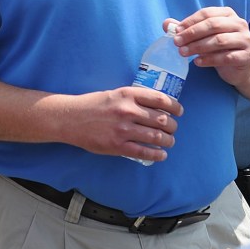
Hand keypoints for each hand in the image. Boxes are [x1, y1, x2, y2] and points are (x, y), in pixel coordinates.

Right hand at [64, 86, 181, 161]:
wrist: (71, 118)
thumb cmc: (93, 105)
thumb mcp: (114, 94)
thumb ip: (134, 99)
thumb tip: (156, 107)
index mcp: (128, 95)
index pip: (161, 99)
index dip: (175, 107)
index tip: (179, 111)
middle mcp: (128, 111)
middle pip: (162, 119)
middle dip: (173, 126)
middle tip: (173, 129)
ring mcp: (123, 129)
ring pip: (157, 136)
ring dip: (168, 140)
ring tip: (169, 141)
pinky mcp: (118, 146)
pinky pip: (144, 152)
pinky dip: (157, 154)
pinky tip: (161, 154)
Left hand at [167, 7, 249, 87]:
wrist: (242, 66)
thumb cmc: (220, 47)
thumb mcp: (204, 36)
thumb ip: (187, 29)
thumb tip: (166, 24)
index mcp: (228, 14)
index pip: (207, 13)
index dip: (190, 21)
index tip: (176, 31)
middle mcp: (239, 24)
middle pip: (213, 25)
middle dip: (192, 34)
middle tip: (176, 42)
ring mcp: (245, 40)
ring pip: (220, 41)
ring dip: (198, 46)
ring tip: (183, 53)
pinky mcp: (246, 56)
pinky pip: (227, 57)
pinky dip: (210, 59)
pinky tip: (197, 62)